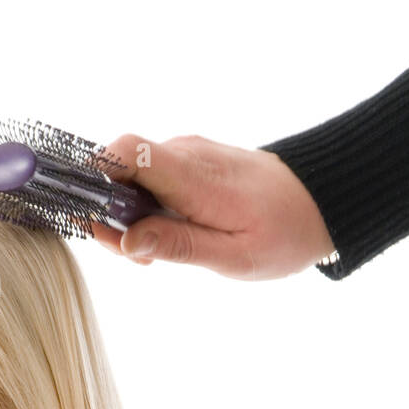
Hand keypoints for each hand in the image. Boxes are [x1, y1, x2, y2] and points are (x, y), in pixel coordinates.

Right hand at [90, 134, 336, 279]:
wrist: (319, 201)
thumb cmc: (282, 233)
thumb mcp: (233, 256)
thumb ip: (178, 246)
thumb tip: (126, 240)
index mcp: (193, 177)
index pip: (124, 152)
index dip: (92, 177)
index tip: (89, 218)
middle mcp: (184, 155)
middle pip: (117, 171)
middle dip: (108, 214)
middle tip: (135, 256)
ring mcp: (185, 155)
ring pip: (130, 180)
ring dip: (128, 217)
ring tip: (155, 252)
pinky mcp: (188, 162)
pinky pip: (149, 181)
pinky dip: (145, 209)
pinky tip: (166, 235)